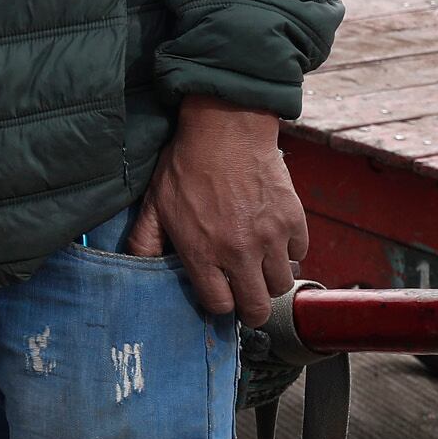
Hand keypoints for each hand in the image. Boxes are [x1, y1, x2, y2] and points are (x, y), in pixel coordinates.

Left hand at [124, 95, 308, 325]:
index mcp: (202, 251)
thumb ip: (145, 240)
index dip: (217, 303)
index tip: (217, 295)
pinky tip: (272, 240)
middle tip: (244, 295)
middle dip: (250, 308)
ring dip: (269, 280)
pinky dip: (288, 253)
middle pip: (257, 307)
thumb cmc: (186, 165)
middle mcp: (240, 252)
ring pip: (282, 285)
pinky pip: (299, 254)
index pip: (219, 305)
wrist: (226, 130)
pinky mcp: (294, 221)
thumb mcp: (154, 203)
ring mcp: (271, 238)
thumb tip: (138, 264)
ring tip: (257, 267)